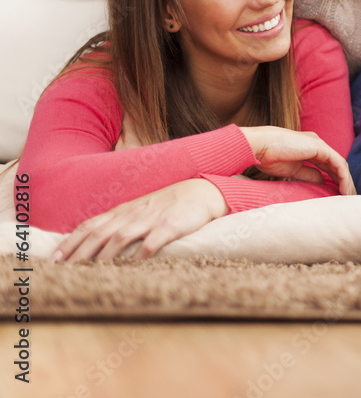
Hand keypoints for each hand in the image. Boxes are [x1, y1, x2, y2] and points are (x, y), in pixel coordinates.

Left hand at [51, 179, 227, 262]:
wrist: (201, 192)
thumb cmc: (169, 205)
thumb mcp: (140, 210)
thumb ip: (120, 223)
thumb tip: (96, 243)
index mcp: (122, 211)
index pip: (89, 225)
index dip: (70, 242)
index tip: (54, 259)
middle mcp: (131, 215)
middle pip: (99, 233)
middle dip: (78, 252)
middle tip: (63, 270)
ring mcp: (150, 220)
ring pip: (119, 237)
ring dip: (103, 255)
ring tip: (89, 273)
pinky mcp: (169, 227)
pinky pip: (150, 243)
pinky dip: (138, 256)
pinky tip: (129, 268)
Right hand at [240, 126, 355, 194]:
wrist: (260, 146)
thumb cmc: (269, 157)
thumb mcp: (293, 170)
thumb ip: (308, 174)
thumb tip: (322, 182)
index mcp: (309, 149)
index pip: (328, 166)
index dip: (335, 179)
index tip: (338, 194)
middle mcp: (317, 145)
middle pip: (336, 165)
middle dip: (344, 182)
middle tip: (349, 198)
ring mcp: (319, 145)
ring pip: (340, 165)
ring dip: (346, 181)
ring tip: (349, 197)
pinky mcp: (320, 147)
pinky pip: (338, 164)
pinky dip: (343, 177)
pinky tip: (344, 189)